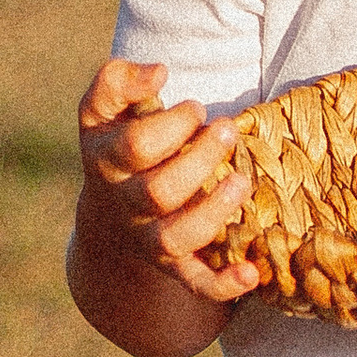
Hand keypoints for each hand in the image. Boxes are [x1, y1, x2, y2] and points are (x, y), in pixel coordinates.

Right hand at [75, 59, 258, 305]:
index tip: (196, 107)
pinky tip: (252, 273)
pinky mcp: (173, 266)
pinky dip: (223, 284)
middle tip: (228, 130)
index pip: (133, 145)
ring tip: (243, 183)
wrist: (110, 216)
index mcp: (104, 160)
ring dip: (213, 213)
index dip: (170, 125)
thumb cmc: (123, 144)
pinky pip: (195, 283)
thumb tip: (158, 72)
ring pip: (174, 238)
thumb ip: (118, 80)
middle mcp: (123, 203)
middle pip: (158, 191)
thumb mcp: (106, 111)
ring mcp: (146, 238)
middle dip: (199, 160)